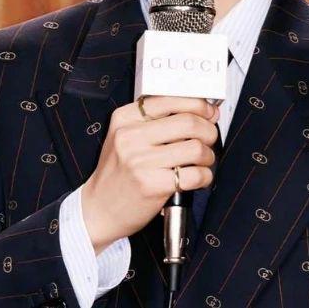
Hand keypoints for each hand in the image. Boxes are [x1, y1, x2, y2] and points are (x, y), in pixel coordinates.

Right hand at [81, 96, 218, 253]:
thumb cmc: (119, 171)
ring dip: (208, 155)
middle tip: (209, 138)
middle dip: (208, 130)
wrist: (99, 208)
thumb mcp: (126, 135)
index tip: (209, 112)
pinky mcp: (152, 185)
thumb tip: (203, 110)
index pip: (171, 100)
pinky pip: (195, 175)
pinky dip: (205, 176)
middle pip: (188, 122)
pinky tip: (198, 177)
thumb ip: (158, 120)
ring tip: (202, 160)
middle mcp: (130, 136)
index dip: (198, 105)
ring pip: (195, 148)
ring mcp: (140, 161)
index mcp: (125, 118)